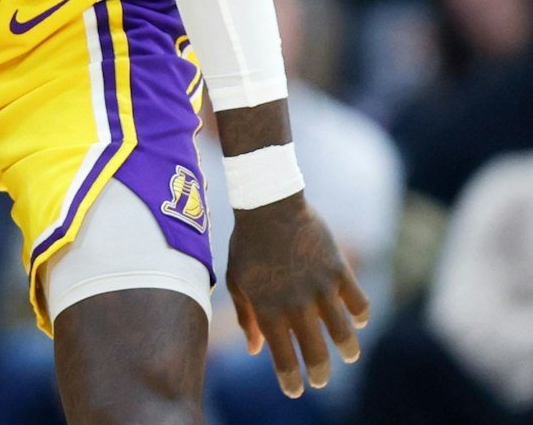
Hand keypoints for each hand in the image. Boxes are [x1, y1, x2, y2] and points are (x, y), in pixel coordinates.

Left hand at [226, 194, 369, 397]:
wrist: (268, 205)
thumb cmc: (247, 244)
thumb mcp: (237, 281)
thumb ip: (247, 316)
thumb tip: (255, 349)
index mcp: (268, 309)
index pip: (282, 357)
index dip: (290, 379)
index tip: (294, 391)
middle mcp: (296, 304)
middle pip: (316, 352)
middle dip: (320, 374)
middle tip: (321, 380)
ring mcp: (320, 288)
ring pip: (344, 333)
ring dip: (348, 350)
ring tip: (348, 355)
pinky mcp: (339, 271)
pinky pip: (359, 303)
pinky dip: (361, 315)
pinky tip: (357, 320)